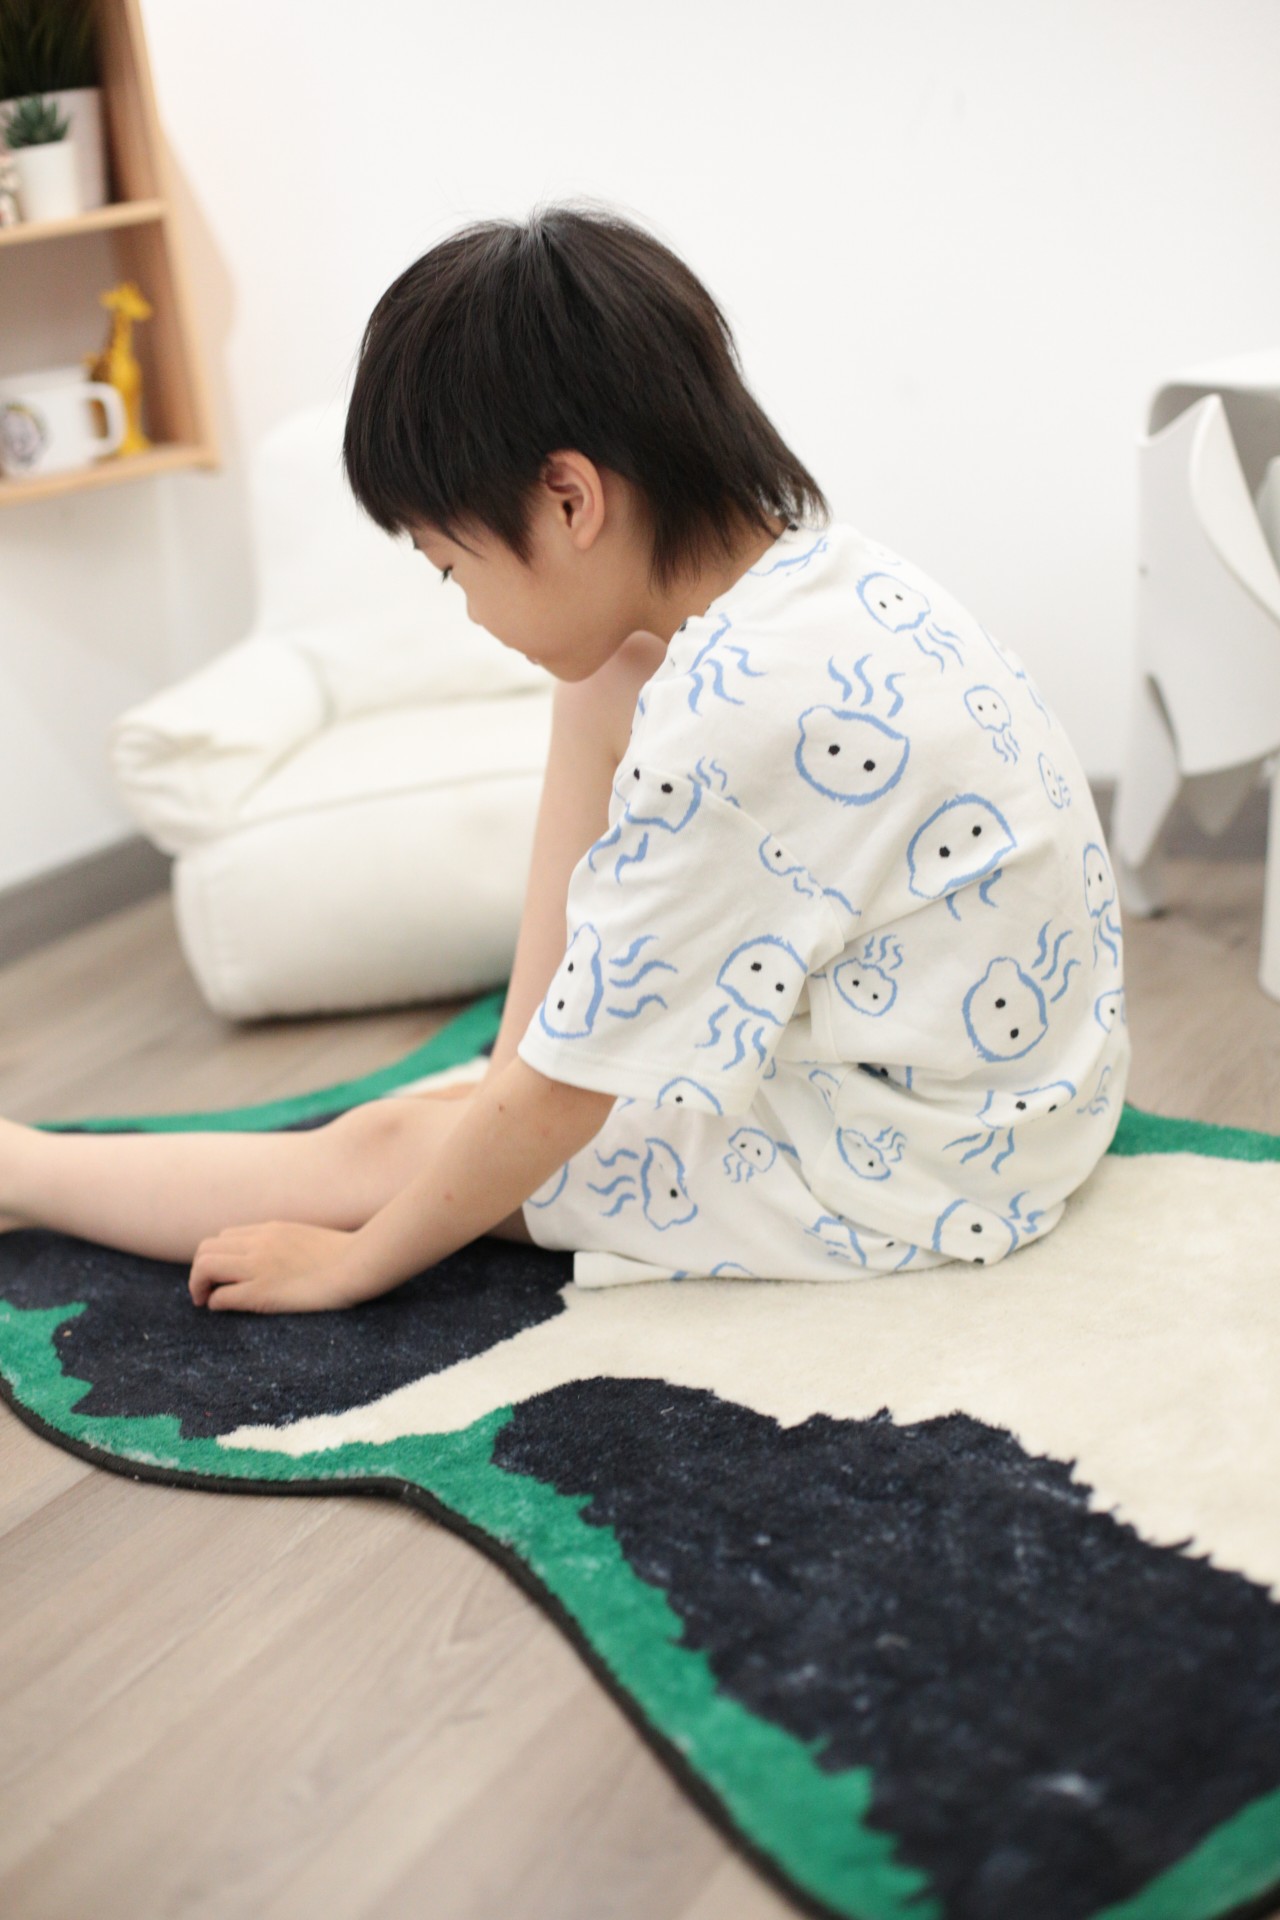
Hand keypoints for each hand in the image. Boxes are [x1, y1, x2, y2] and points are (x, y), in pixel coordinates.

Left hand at [189, 1220, 369, 1313]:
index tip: (222, 1275)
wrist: (360, 1263)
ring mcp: (258, 1266)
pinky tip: (222, 1308)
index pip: (225, 1236)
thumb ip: (288, 1242)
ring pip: (205, 1267)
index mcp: (271, 1229)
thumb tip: (279, 1259)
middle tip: (207, 1290)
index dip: (217, 1256)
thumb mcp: (309, 1237)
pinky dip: (215, 1302)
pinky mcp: (262, 1292)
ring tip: (207, 1300)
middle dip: (200, 1270)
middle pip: (206, 1248)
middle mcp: (258, 1243)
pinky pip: (222, 1295)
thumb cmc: (346, 1255)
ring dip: (199, 1285)